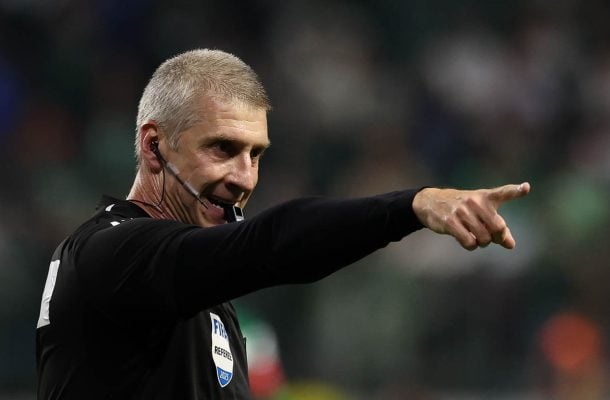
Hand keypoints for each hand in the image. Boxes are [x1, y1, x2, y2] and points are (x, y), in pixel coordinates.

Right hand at [412, 182, 530, 249]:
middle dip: (497, 238)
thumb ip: (498, 227)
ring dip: (482, 242)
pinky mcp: (450, 222)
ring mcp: (462, 212)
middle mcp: (475, 202)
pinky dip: (471, 245)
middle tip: (491, 238)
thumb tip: (511, 245)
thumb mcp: (480, 212)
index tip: (526, 188)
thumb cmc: (462, 208)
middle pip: (498, 228)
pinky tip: (467, 240)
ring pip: (484, 238)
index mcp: (485, 196)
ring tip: (476, 237)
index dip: (516, 191)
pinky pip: (469, 242)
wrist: (431, 202)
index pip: (503, 192)